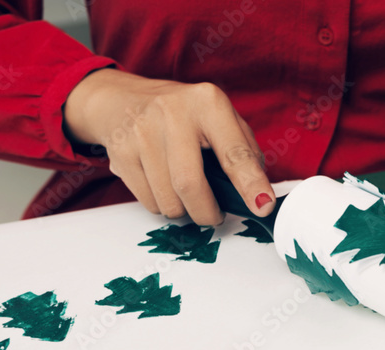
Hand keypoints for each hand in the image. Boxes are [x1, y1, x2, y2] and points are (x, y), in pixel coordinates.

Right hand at [63, 68, 273, 223]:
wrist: (121, 100)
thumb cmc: (182, 115)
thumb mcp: (218, 118)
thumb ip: (243, 151)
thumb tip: (258, 193)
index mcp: (208, 103)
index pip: (234, 152)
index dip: (250, 184)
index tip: (263, 207)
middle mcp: (173, 113)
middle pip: (190, 185)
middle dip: (206, 213)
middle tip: (212, 215)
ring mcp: (142, 132)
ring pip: (168, 201)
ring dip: (182, 210)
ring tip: (184, 193)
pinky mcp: (121, 152)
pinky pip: (148, 201)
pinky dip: (161, 205)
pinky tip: (162, 184)